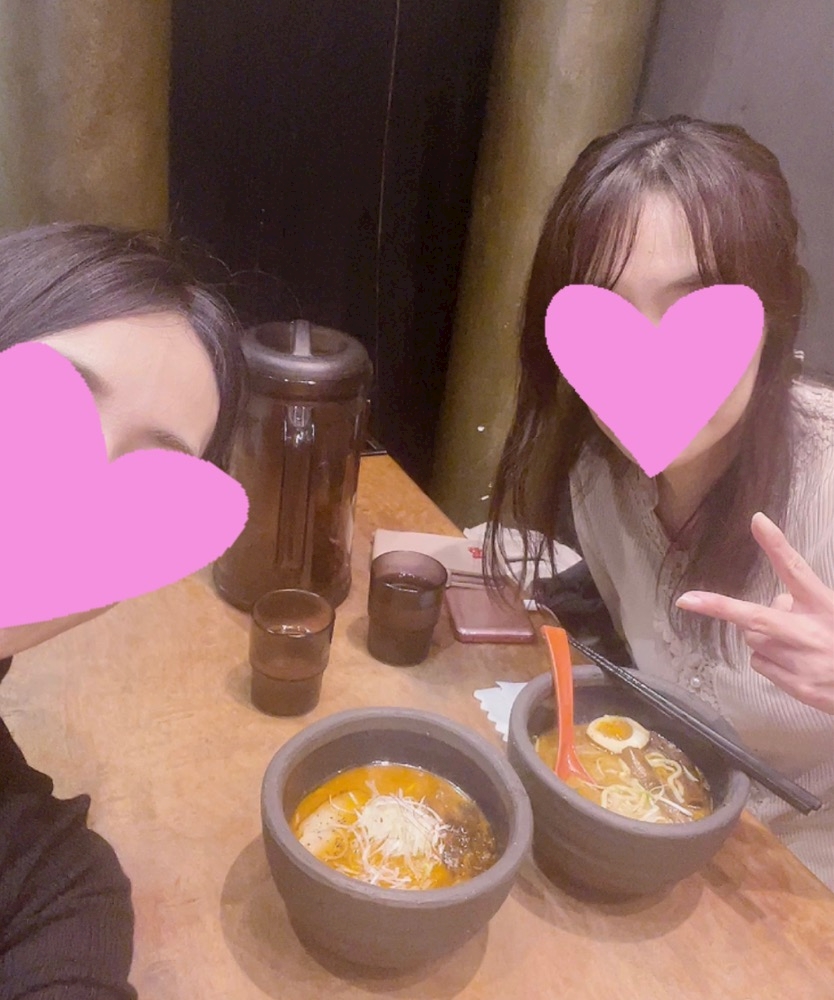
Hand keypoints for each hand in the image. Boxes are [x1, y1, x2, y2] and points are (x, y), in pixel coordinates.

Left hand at [676, 512, 833, 713]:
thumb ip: (806, 602)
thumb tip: (776, 602)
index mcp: (825, 605)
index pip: (797, 569)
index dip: (776, 544)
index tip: (757, 521)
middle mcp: (810, 632)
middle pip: (755, 615)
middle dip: (718, 606)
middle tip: (687, 600)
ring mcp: (803, 661)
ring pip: (753, 639)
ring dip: (761, 635)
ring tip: (793, 643)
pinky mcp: (798, 686)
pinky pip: (760, 663)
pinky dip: (768, 659)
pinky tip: (793, 662)